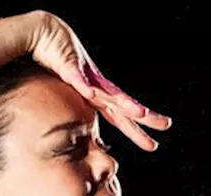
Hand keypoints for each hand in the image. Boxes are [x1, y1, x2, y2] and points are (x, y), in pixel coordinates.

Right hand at [26, 10, 172, 149]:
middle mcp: (97, 86)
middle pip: (124, 106)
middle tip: (166, 125)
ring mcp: (86, 76)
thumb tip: (80, 134)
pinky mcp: (69, 65)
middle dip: (145, 117)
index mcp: (98, 95)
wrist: (44, 34)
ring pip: (108, 92)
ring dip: (124, 102)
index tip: (152, 145)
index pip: (121, 117)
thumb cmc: (58, 65)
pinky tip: (90, 93)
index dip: (136, 131)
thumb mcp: (70, 95)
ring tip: (140, 113)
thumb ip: (78, 111)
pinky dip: (83, 85)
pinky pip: (76, 77)